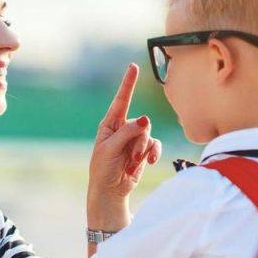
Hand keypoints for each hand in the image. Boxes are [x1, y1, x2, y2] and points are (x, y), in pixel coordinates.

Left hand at [89, 64, 162, 203]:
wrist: (110, 190)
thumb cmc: (103, 169)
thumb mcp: (110, 149)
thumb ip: (127, 132)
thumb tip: (146, 119)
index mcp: (109, 124)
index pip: (121, 100)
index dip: (128, 83)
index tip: (133, 67)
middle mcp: (123, 128)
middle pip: (141, 123)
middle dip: (138, 141)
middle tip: (131, 157)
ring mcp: (135, 139)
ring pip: (148, 135)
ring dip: (142, 151)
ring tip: (132, 164)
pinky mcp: (144, 150)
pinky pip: (154, 145)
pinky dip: (152, 154)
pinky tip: (149, 162)